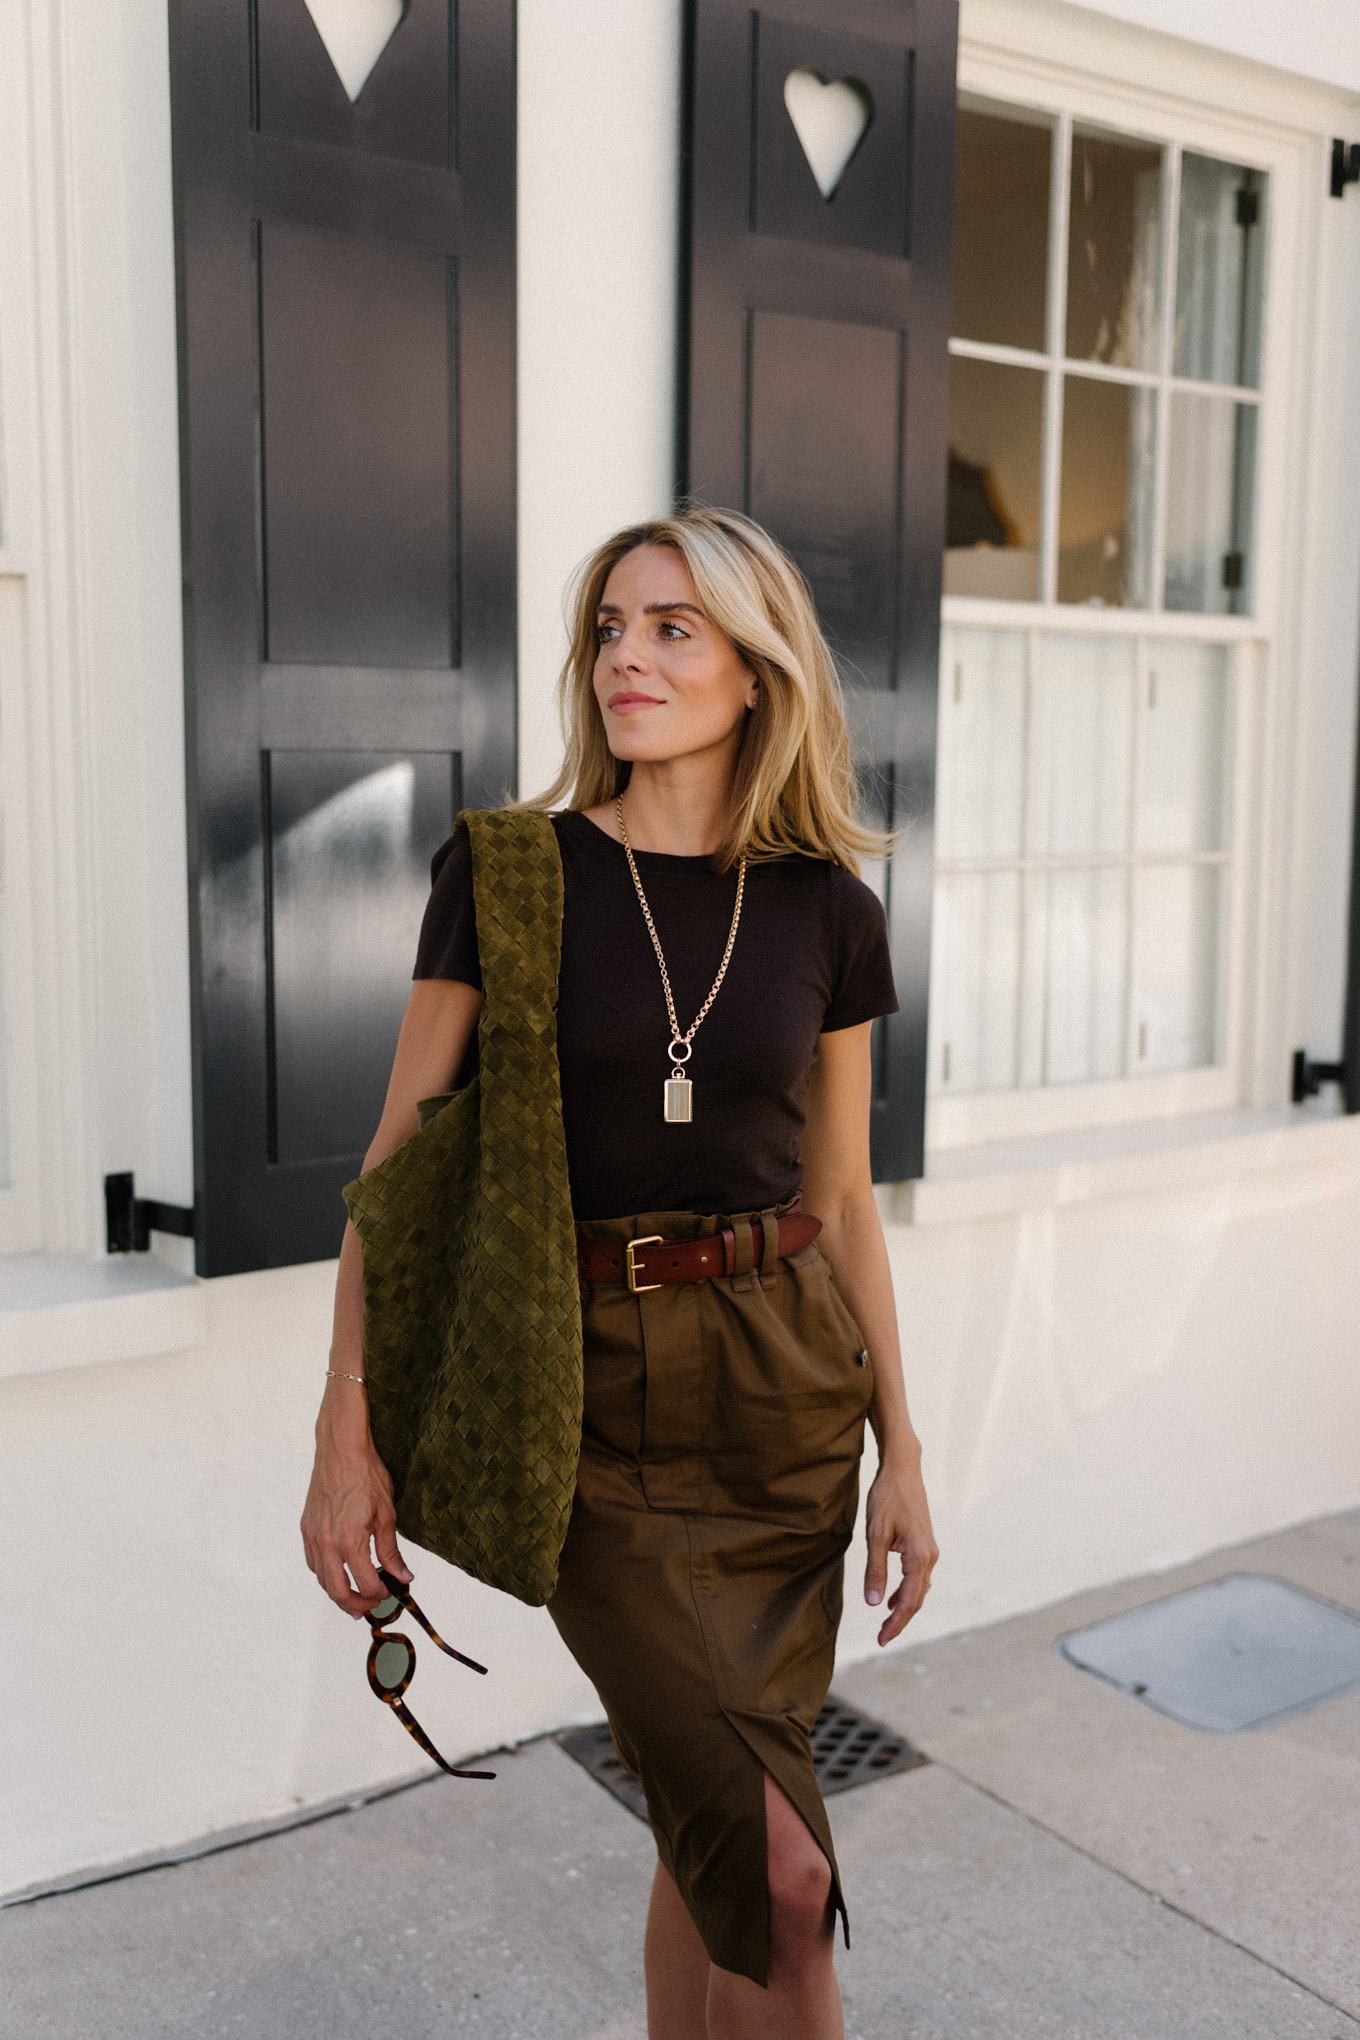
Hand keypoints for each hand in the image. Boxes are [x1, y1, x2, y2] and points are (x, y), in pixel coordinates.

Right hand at [300, 1383, 411, 1617]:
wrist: (341, 1450)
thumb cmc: (366, 1475)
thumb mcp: (387, 1514)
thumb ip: (392, 1550)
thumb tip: (403, 1576)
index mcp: (350, 1540)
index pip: (366, 1583)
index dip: (380, 1593)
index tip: (391, 1592)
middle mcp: (327, 1543)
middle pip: (338, 1591)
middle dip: (356, 1604)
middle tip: (370, 1608)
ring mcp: (313, 1536)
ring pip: (322, 1579)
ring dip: (338, 1593)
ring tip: (354, 1597)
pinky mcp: (306, 1528)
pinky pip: (313, 1562)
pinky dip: (325, 1574)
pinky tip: (338, 1573)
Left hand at [864, 1452, 937, 1646]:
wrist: (902, 1470)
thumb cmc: (887, 1497)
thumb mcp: (875, 1534)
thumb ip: (875, 1570)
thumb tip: (873, 1603)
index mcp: (919, 1557)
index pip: (909, 1601)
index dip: (896, 1624)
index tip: (881, 1640)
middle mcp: (930, 1557)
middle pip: (917, 1599)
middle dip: (900, 1621)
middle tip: (881, 1638)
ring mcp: (930, 1551)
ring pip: (919, 1589)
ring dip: (904, 1607)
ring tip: (885, 1622)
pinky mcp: (925, 1545)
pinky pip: (918, 1577)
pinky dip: (907, 1591)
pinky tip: (892, 1597)